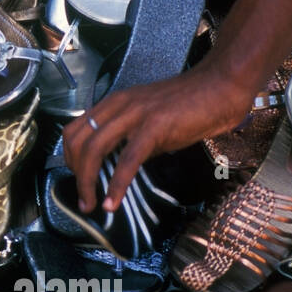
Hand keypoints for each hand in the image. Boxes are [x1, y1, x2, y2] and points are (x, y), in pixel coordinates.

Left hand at [62, 65, 254, 214]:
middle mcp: (118, 106)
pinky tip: (113, 201)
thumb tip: (119, 167)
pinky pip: (127, 159)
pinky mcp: (154, 127)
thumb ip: (131, 140)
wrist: (221, 87)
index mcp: (114, 103)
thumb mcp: (150, 121)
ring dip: (87, 182)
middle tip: (83, 198)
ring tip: (92, 204)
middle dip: (75, 174)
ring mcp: (134, 115)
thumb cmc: (191, 104)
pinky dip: (117, 184)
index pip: (74, 130)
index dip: (70, 158)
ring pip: (94, 149)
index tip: (78, 179)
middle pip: (77, 141)